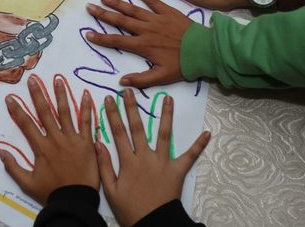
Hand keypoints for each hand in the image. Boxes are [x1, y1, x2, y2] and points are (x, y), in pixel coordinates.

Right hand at [0, 75, 97, 205]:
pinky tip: (85, 95)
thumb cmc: (51, 192)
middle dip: (38, 95)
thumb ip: (13, 167)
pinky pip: (86, 123)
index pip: (26, 124)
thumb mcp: (27, 183)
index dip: (17, 110)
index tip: (10, 98)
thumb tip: (1, 152)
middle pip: (45, 112)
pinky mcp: (86, 143)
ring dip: (61, 95)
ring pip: (65, 113)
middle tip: (33, 80)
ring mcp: (72, 140)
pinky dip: (86, 109)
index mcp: (41, 147)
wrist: (75, 201)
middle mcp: (55, 139)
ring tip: (58, 80)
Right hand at [86, 0, 189, 88]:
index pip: (117, 41)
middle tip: (89, 7)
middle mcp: (147, 30)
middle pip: (121, 21)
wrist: (205, 50)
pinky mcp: (168, 11)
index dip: (101, 38)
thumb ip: (141, 79)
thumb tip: (121, 82)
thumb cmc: (184, 65)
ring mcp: (157, 19)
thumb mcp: (163, 76)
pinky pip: (153, 1)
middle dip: (104, 14)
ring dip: (118, 3)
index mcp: (144, 45)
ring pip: (133, 9)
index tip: (88, 34)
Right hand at [97, 89, 210, 226]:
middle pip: (137, 128)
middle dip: (132, 108)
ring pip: (164, 134)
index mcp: (128, 162)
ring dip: (166, 115)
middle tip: (129, 91)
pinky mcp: (177, 170)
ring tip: (167, 98)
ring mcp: (162, 162)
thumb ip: (104, 166)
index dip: (112, 115)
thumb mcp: (111, 190)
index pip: (118, 133)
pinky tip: (206, 133)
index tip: (109, 100)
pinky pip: (190, 156)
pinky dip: (198, 145)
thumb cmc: (131, 210)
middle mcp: (145, 157)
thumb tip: (97, 143)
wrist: (154, 224)